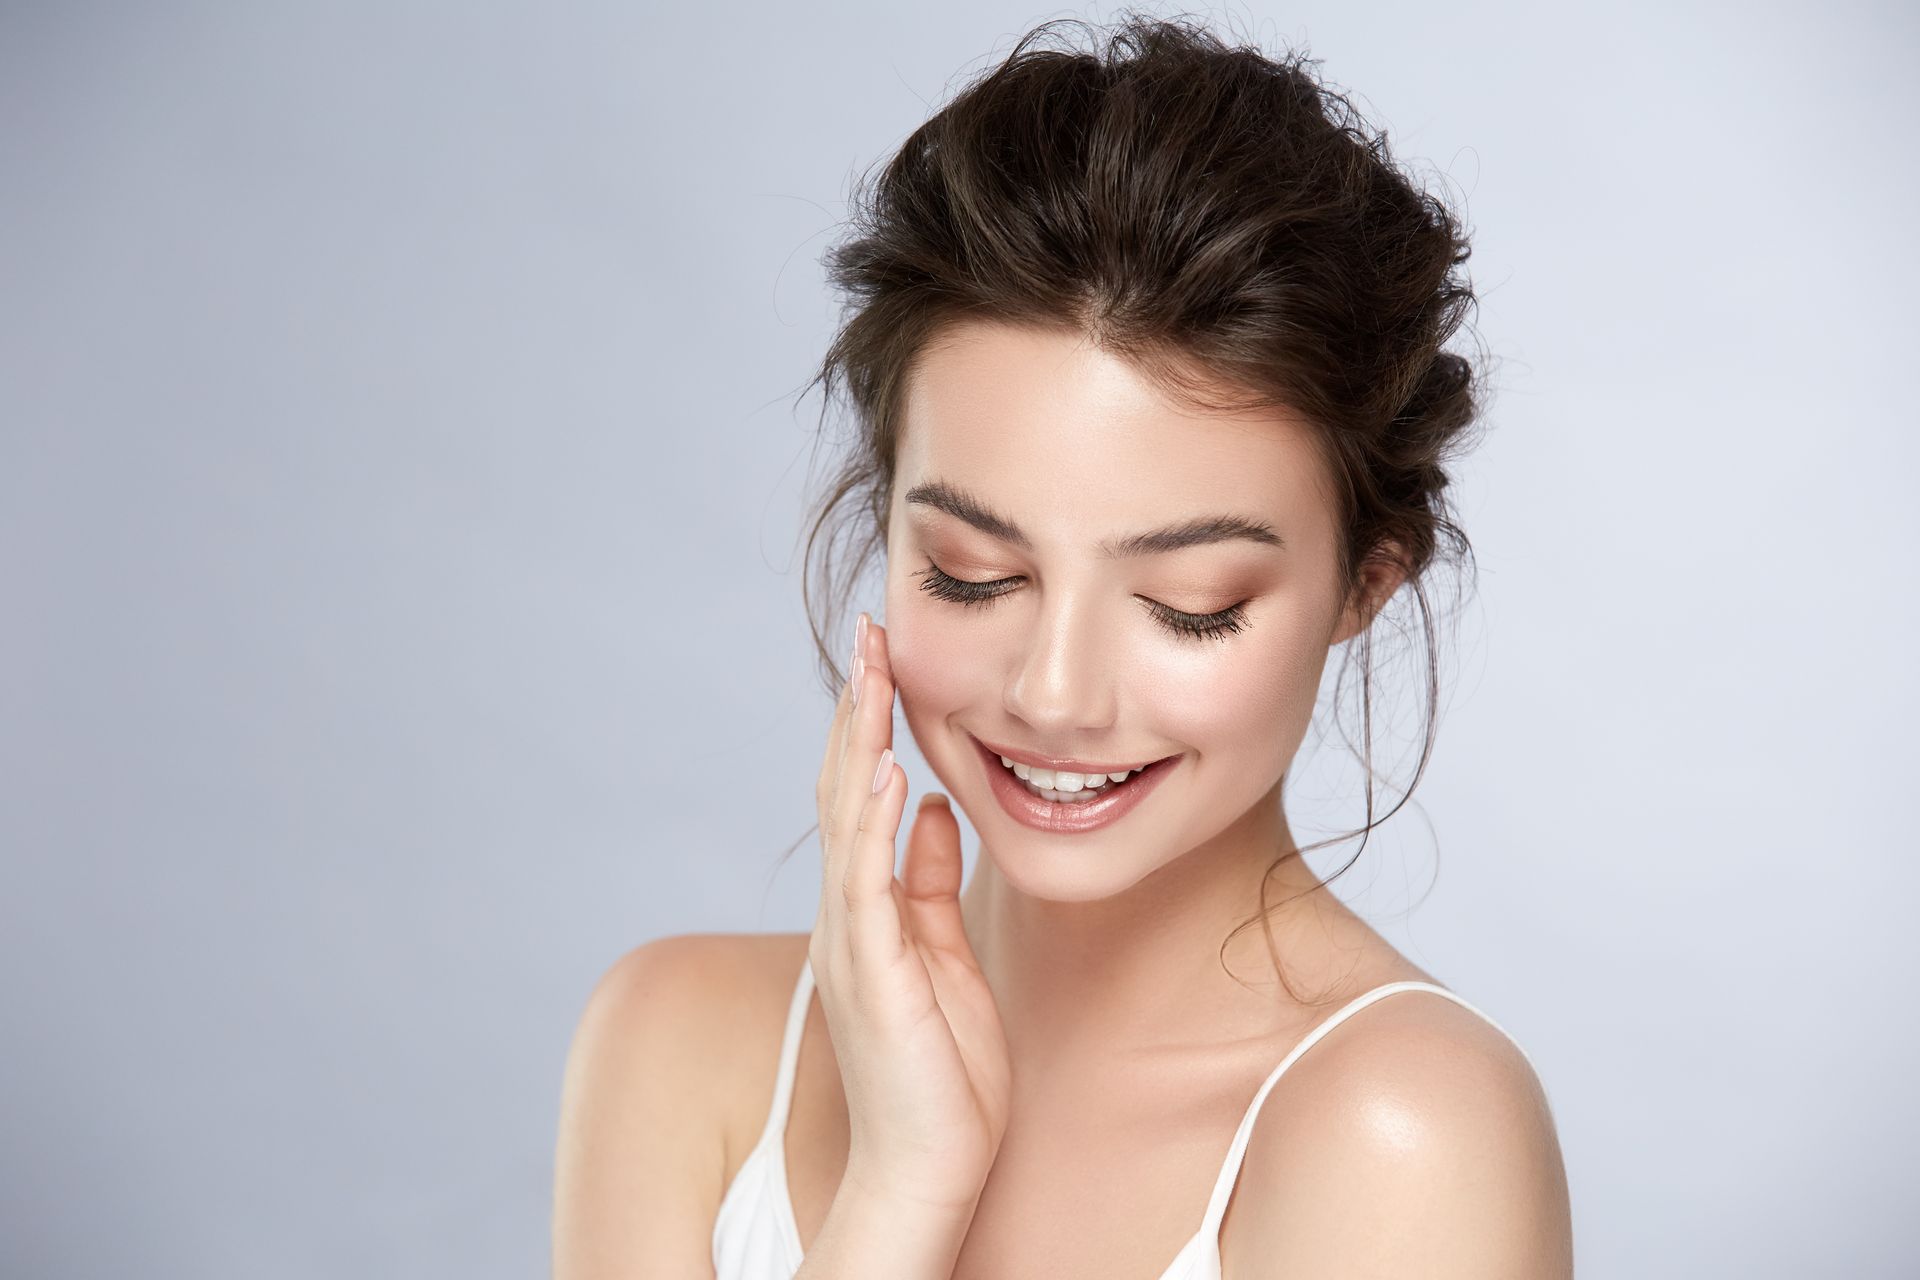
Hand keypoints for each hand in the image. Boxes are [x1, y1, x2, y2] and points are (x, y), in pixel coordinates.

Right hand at [810, 611, 1011, 1217]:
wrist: (931, 1167)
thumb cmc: (944, 1071)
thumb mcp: (945, 952)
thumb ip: (928, 880)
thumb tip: (927, 805)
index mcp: (865, 906)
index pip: (858, 792)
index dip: (868, 721)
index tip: (883, 652)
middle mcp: (846, 913)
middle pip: (841, 788)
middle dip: (856, 706)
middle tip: (870, 629)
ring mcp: (852, 942)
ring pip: (844, 820)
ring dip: (856, 741)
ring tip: (871, 671)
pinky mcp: (871, 975)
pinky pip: (866, 884)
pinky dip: (871, 821)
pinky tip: (884, 768)